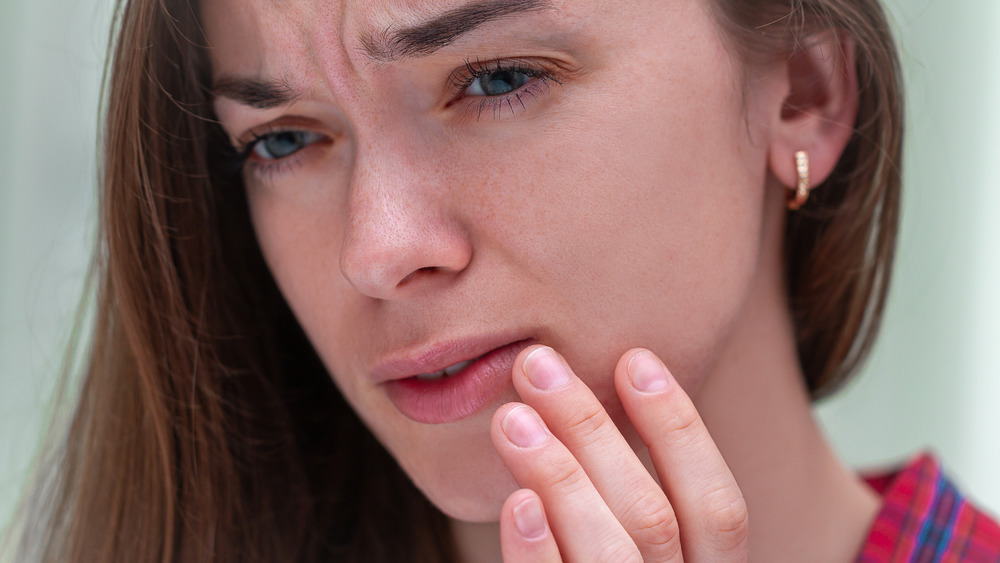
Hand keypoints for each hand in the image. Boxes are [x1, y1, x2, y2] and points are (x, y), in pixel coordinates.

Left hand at [490, 346, 748, 561]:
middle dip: (593, 431)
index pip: (718, 506)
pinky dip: (537, 552)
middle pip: (651, 515)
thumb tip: (591, 390)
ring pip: (610, 550)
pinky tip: (517, 502)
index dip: (680, 428)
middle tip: (537, 364)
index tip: (633, 357)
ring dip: (560, 475)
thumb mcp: (645, 553)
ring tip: (511, 418)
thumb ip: (631, 500)